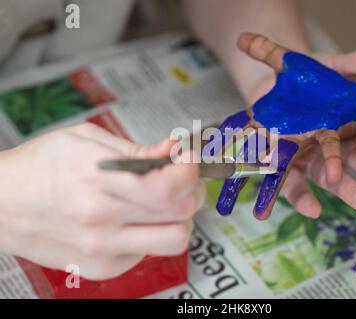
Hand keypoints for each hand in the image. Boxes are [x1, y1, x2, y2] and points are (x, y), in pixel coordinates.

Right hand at [0, 123, 204, 279]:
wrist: (1, 205)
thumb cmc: (40, 166)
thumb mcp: (85, 139)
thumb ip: (136, 150)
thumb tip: (174, 151)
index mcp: (95, 181)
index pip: (165, 188)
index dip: (190, 172)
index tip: (189, 159)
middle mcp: (101, 222)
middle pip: (180, 215)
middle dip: (192, 191)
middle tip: (181, 177)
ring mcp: (103, 251)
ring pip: (174, 240)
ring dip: (179, 217)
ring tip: (163, 202)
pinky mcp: (103, 268)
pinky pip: (150, 251)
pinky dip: (153, 232)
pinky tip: (133, 218)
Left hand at [248, 31, 355, 217]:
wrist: (271, 89)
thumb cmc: (309, 83)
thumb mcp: (335, 68)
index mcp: (353, 125)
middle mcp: (335, 148)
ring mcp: (311, 160)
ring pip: (331, 179)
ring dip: (346, 190)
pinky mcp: (285, 168)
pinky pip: (294, 186)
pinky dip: (302, 198)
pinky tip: (313, 209)